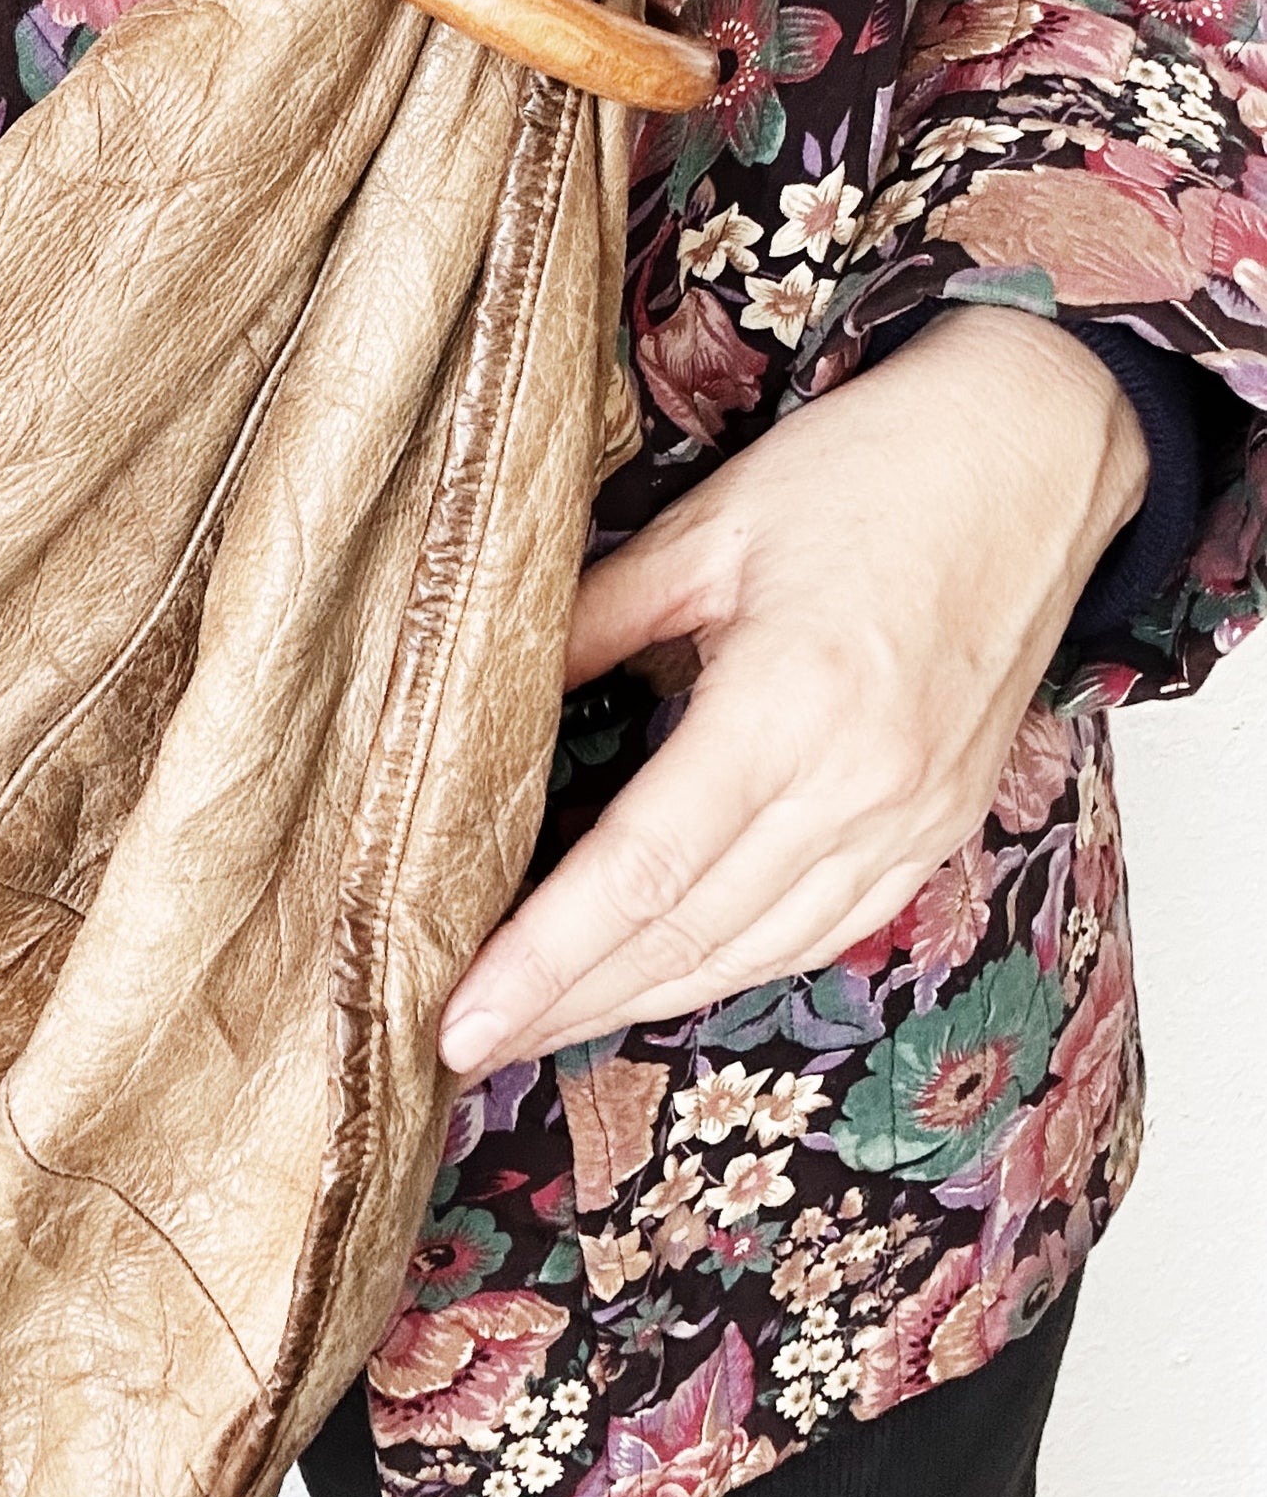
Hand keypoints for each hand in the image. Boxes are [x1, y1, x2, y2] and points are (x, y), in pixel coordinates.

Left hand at [438, 307, 1149, 1076]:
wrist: (1033, 453)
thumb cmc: (873, 470)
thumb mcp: (705, 528)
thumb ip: (590, 621)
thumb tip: (484, 694)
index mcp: (789, 703)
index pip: (642, 870)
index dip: (544, 956)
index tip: (462, 1016)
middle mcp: (859, 785)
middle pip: (689, 934)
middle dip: (568, 1002)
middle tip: (466, 1042)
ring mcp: (911, 818)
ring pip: (755, 951)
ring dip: (641, 1000)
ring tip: (539, 1024)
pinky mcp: (938, 826)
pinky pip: (823, 930)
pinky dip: (732, 965)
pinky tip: (662, 974)